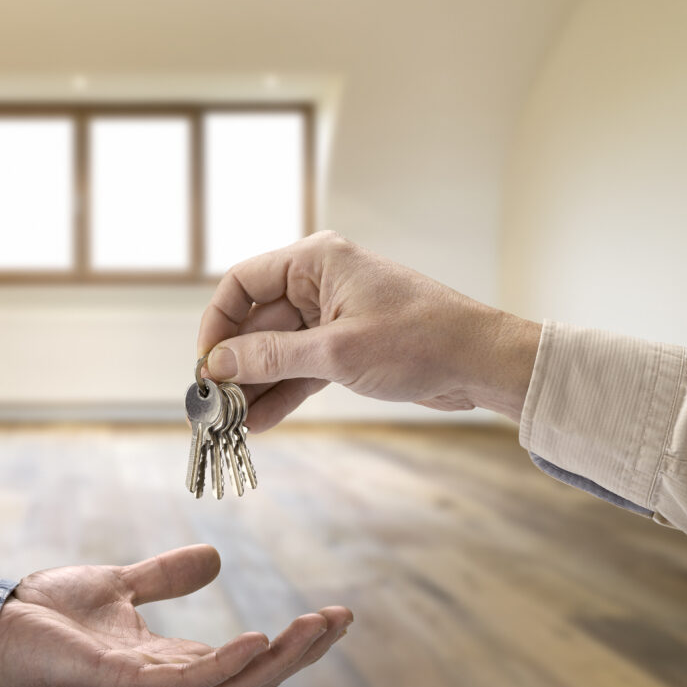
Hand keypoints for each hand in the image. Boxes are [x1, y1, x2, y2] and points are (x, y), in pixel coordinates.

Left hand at [0, 544, 351, 686]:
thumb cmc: (51, 614)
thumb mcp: (123, 585)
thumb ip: (167, 577)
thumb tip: (216, 557)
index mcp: (173, 665)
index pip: (248, 660)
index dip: (292, 642)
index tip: (333, 614)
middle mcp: (170, 686)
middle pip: (254, 678)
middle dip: (302, 653)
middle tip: (341, 619)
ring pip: (234, 683)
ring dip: (282, 657)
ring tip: (319, 625)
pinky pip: (191, 682)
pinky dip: (230, 664)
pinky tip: (261, 637)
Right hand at [197, 231, 541, 430]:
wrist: (479, 362)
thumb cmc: (419, 341)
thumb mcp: (336, 351)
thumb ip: (272, 357)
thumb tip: (218, 364)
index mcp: (315, 261)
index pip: (243, 283)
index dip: (217, 323)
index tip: (206, 364)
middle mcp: (318, 283)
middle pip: (257, 323)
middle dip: (235, 365)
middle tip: (213, 406)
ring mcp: (331, 317)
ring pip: (277, 351)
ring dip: (256, 386)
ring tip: (232, 424)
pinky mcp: (345, 348)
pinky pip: (301, 369)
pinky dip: (283, 394)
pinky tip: (260, 423)